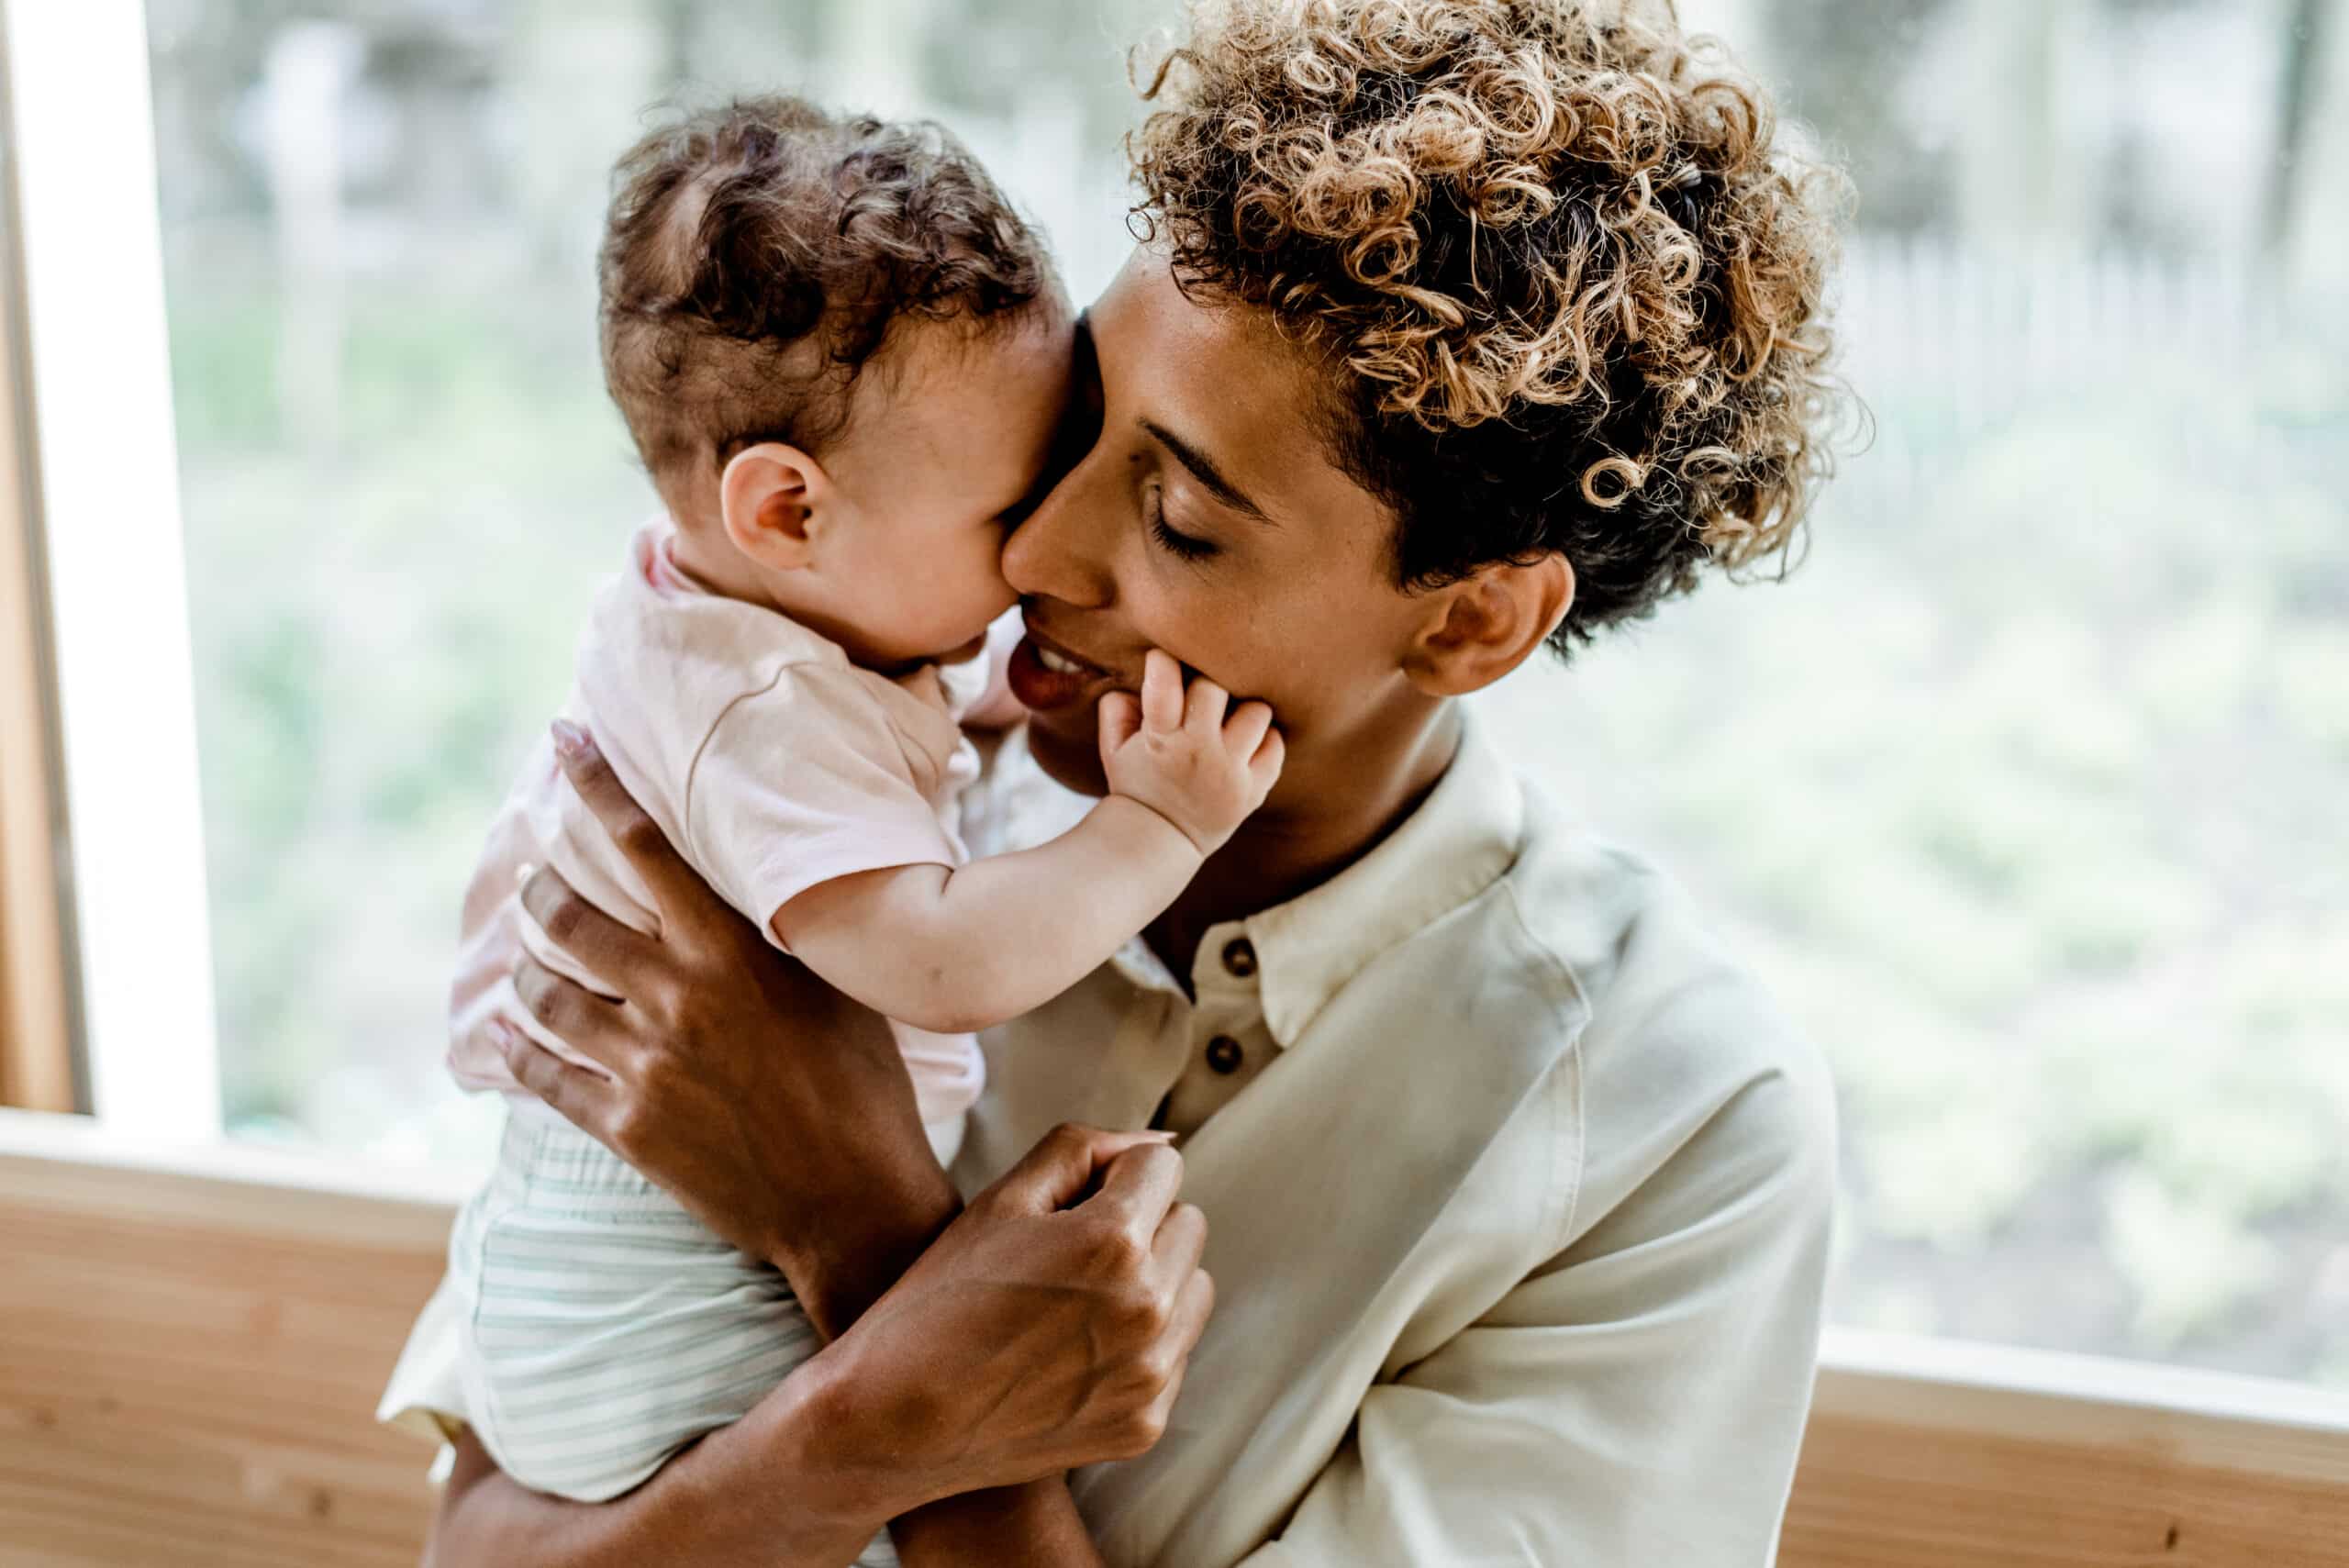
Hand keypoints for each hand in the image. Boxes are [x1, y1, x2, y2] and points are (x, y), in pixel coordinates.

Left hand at [495, 719, 954, 1327]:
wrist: (853, 1200)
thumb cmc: (862, 1085)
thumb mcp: (834, 987)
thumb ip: (775, 934)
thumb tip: (745, 877)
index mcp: (730, 951)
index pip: (643, 843)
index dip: (594, 782)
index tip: (562, 738)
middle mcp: (677, 997)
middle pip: (566, 917)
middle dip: (540, 887)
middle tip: (537, 878)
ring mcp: (642, 1065)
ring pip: (544, 993)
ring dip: (528, 968)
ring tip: (530, 960)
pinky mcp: (623, 1127)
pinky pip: (541, 1073)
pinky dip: (515, 1048)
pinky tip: (504, 1034)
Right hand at [829, 1123, 1214, 1505]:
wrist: (894, 1420)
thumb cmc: (941, 1297)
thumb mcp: (1002, 1199)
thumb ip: (1086, 1149)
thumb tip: (1161, 1144)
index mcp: (1113, 1242)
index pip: (1163, 1168)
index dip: (1113, 1177)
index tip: (1069, 1208)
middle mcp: (1147, 1309)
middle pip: (1188, 1225)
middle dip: (1142, 1225)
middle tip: (1069, 1255)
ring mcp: (1150, 1374)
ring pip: (1193, 1289)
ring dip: (1154, 1282)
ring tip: (1077, 1302)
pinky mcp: (1144, 1423)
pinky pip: (1175, 1354)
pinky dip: (1140, 1346)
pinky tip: (1074, 1355)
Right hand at [1097, 649, 1284, 855]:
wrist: (1159, 840)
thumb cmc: (1138, 784)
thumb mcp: (1114, 749)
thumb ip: (1118, 707)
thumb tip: (1144, 673)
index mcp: (1159, 739)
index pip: (1164, 685)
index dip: (1163, 662)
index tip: (1162, 660)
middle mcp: (1198, 752)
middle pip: (1215, 688)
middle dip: (1206, 686)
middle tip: (1201, 696)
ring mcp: (1230, 772)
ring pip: (1256, 712)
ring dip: (1242, 711)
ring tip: (1229, 721)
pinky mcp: (1254, 790)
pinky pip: (1275, 745)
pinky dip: (1264, 739)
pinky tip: (1246, 743)